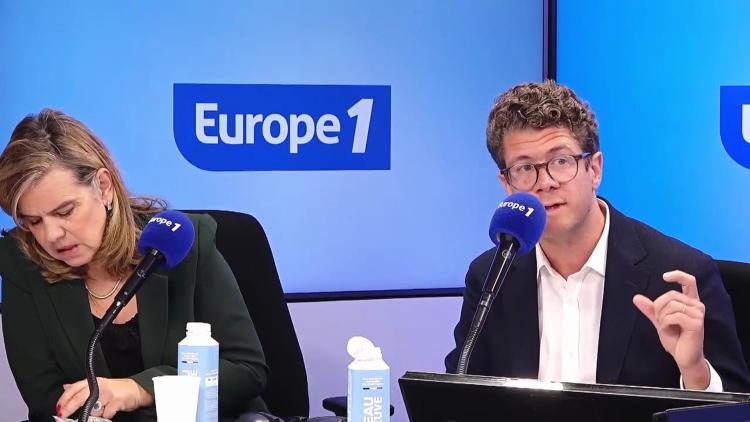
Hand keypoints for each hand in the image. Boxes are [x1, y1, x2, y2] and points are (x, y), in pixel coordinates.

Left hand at [57, 377, 152, 419]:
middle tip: (62, 415)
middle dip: (69, 408)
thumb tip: (65, 388)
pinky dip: (106, 415)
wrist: (136, 390)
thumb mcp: (98, 385)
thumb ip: (82, 388)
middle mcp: (99, 386)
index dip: (64, 398)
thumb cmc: (116, 389)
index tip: (58, 407)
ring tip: (102, 409)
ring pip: (93, 409)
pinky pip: (106, 415)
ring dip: (95, 414)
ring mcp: (108, 394)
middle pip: (80, 398)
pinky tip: (111, 410)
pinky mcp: (116, 401)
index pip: (75, 388)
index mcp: (94, 382)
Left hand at [633, 270, 709, 388]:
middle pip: (670, 295)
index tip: (664, 276)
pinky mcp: (696, 323)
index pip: (689, 281)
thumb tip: (636, 298)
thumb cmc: (676, 339)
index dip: (677, 275)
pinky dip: (665, 323)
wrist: (684, 357)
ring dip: (662, 317)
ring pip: (671, 305)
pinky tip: (669, 330)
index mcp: (690, 302)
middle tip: (661, 321)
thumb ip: (651, 309)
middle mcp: (697, 305)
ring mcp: (698, 314)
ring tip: (667, 326)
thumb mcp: (660, 321)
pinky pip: (673, 316)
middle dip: (658, 307)